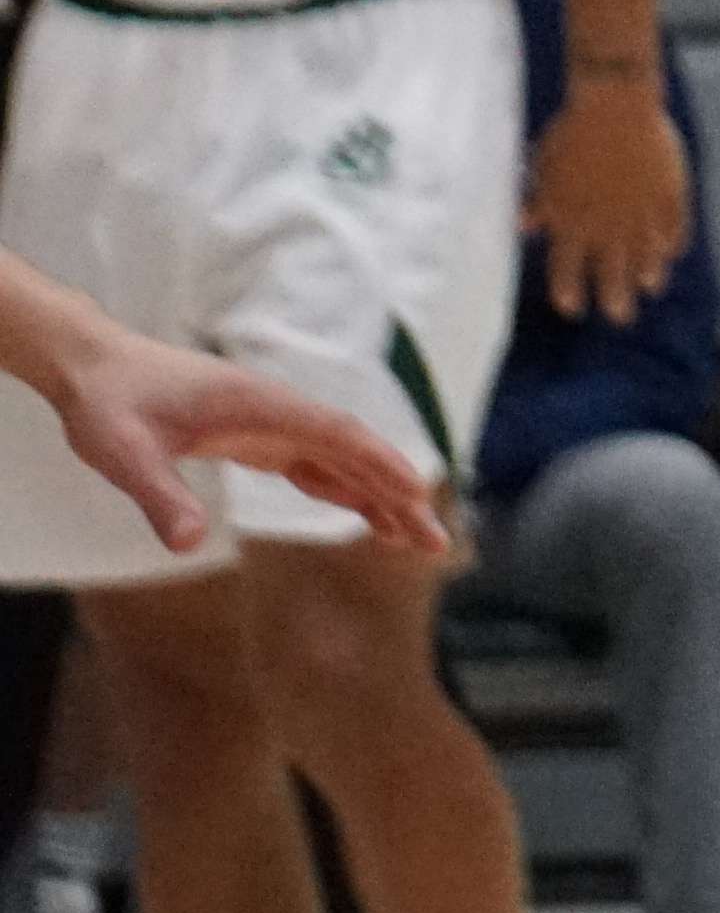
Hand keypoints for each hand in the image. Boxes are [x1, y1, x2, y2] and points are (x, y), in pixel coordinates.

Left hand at [48, 328, 447, 558]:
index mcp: (260, 406)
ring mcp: (272, 424)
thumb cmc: (108, 403)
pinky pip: (316, 464)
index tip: (418, 496)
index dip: (382, 465)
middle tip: (433, 539)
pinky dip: (346, 488)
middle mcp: (278, 412)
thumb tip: (187, 547)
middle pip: (354, 451)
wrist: (93, 366)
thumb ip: (159, 496)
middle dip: (397, 493)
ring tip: (411, 536)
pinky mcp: (259, 437)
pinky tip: (363, 512)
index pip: (338, 435)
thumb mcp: (123, 454)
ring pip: (341, 459)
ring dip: (378, 494)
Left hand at [527, 76, 692, 322]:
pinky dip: (673, 241)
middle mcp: (608, 224)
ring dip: (648, 273)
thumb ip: (538, 203)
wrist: (615, 106)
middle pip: (612, 272)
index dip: (569, 291)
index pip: (567, 269)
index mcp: (571, 221)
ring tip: (650, 288)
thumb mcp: (543, 169)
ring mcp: (642, 211)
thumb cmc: (570, 134)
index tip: (571, 308)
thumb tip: (526, 228)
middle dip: (615, 298)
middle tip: (620, 318)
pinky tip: (673, 252)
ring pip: (647, 253)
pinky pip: (674, 225)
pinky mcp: (670, 192)